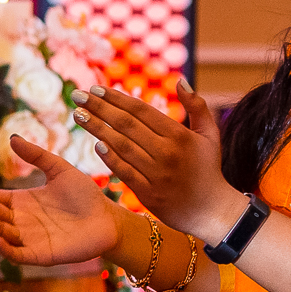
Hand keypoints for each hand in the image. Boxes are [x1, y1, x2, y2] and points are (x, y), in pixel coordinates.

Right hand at [0, 143, 118, 268]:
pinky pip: (17, 255)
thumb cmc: (85, 194)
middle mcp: (21, 222)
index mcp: (22, 202)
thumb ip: (37, 155)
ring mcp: (29, 239)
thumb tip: (12, 137)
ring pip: (0, 234)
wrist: (108, 218)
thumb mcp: (59, 169)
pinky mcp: (41, 255)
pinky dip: (4, 250)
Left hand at [77, 79, 244, 242]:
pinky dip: (109, 158)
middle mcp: (167, 152)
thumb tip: (180, 80)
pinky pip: (124, 171)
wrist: (212, 211)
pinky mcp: (148, 193)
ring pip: (122, 146)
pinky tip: (94, 144)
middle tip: (78, 96)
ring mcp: (157, 173)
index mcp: (179, 135)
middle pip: (126, 125)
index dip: (117, 98)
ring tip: (78, 115)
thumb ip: (197, 106)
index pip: (141, 111)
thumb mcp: (210, 135)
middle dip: (99, 108)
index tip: (96, 89)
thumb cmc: (208, 169)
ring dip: (97, 129)